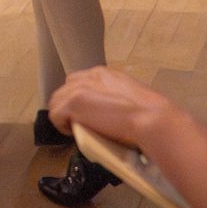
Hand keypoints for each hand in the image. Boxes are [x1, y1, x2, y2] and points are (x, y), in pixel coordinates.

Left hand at [46, 66, 179, 144]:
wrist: (151, 119)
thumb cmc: (149, 114)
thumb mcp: (129, 97)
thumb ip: (114, 98)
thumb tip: (110, 112)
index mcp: (103, 73)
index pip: (79, 81)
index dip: (80, 99)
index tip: (88, 115)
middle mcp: (89, 76)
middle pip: (64, 89)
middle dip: (68, 106)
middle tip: (81, 124)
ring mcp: (79, 88)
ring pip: (56, 102)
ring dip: (64, 117)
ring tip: (77, 130)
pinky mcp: (72, 102)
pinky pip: (55, 115)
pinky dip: (61, 126)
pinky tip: (74, 133)